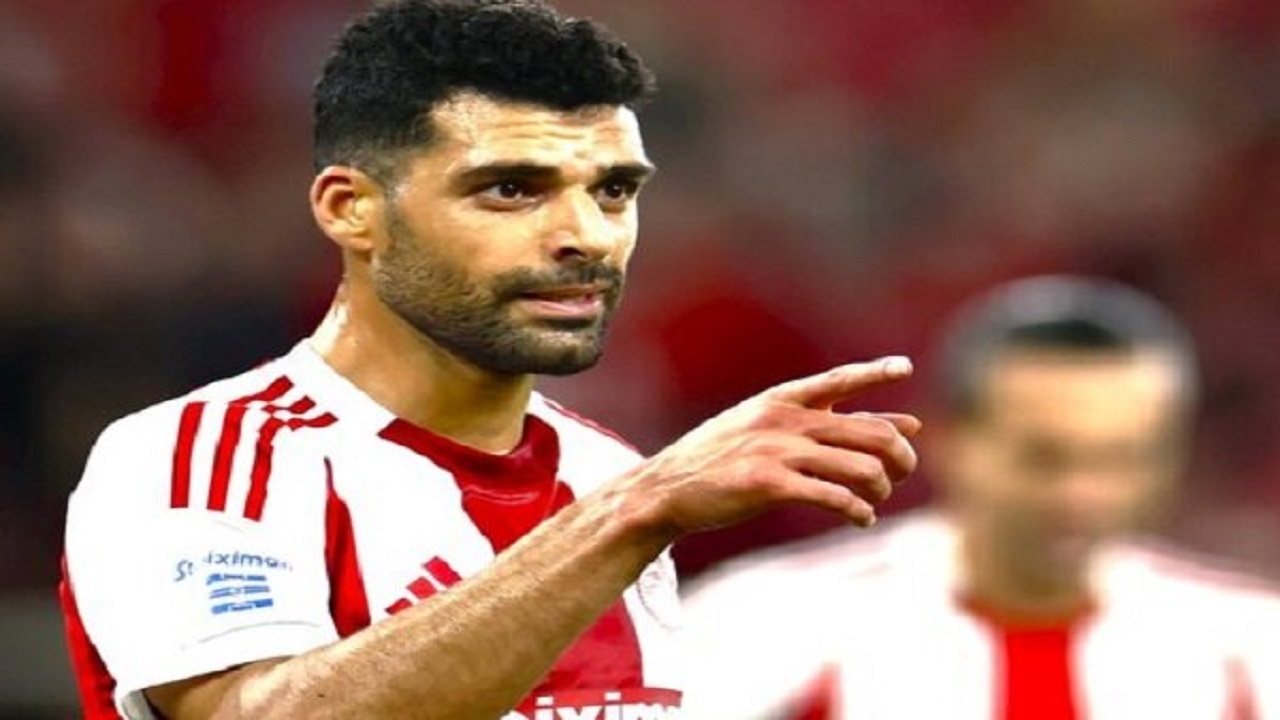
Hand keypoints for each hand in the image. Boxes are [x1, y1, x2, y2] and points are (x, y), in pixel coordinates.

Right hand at [626, 356, 920, 536]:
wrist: (666, 490)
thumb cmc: (720, 460)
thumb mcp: (762, 427)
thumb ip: (822, 422)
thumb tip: (899, 424)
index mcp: (780, 400)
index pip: (837, 379)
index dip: (874, 373)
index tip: (905, 367)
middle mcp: (782, 420)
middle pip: (869, 431)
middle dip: (900, 454)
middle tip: (904, 472)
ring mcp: (776, 451)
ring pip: (861, 467)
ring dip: (881, 489)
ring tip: (875, 502)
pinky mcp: (769, 485)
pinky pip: (835, 497)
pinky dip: (858, 511)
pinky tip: (861, 519)